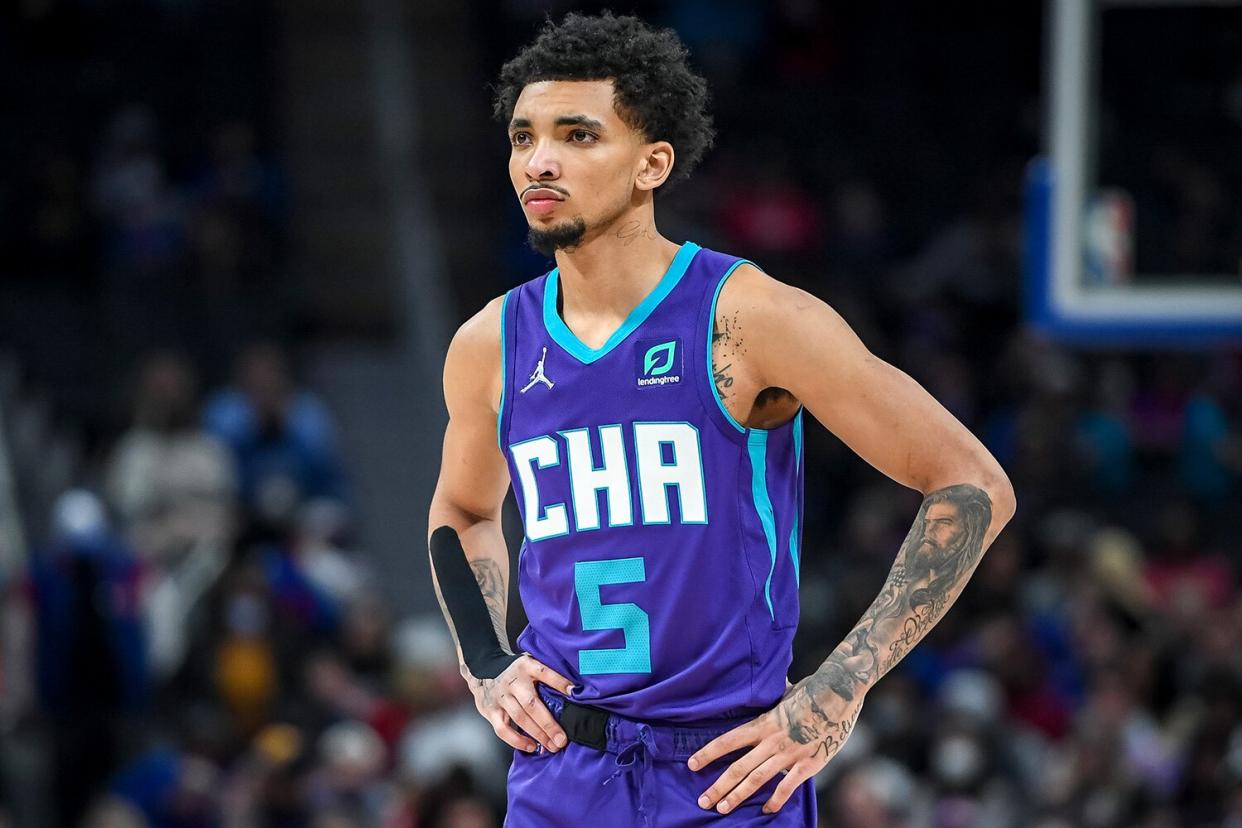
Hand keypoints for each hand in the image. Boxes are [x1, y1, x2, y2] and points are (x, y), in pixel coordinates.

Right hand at [464, 654, 575, 753]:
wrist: (483, 669)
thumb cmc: (515, 672)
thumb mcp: (530, 664)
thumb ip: (547, 674)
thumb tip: (575, 690)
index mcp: (526, 666)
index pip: (545, 672)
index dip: (559, 682)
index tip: (574, 692)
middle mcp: (513, 681)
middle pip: (532, 704)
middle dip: (549, 724)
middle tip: (562, 739)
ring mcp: (501, 696)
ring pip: (520, 718)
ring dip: (537, 735)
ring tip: (552, 746)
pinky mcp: (491, 710)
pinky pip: (502, 729)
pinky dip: (516, 740)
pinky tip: (531, 746)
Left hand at [687, 677, 863, 814]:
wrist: (839, 693)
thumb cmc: (813, 690)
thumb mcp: (786, 692)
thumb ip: (774, 695)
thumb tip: (769, 679)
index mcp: (763, 723)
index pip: (728, 740)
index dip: (708, 752)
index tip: (692, 764)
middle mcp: (771, 740)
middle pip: (738, 767)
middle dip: (718, 786)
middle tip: (702, 801)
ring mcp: (789, 753)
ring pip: (757, 779)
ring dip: (738, 795)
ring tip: (722, 808)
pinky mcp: (809, 763)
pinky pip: (788, 786)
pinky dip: (776, 800)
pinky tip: (766, 810)